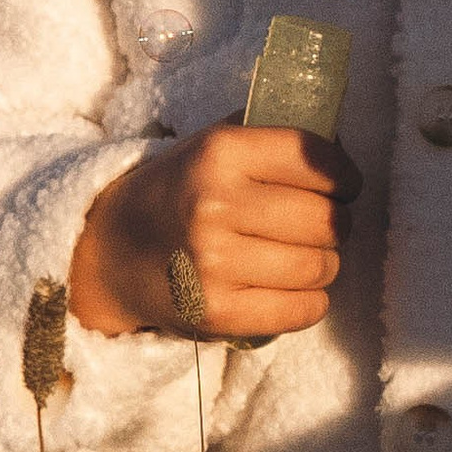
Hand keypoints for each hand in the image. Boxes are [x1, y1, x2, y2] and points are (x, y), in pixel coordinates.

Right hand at [69, 123, 359, 339]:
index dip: (344, 175)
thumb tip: (344, 147)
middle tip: (318, 226)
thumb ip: (272, 138)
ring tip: (301, 256)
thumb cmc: (175, 194)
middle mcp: (215, 205)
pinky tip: (290, 289)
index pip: (316, 158)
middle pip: (326, 219)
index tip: (343, 186)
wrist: (107, 254)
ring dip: (324, 263)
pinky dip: (310, 301)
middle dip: (335, 223)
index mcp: (218, 154)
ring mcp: (214, 263)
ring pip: (321, 266)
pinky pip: (304, 309)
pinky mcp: (217, 313)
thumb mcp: (211, 146)